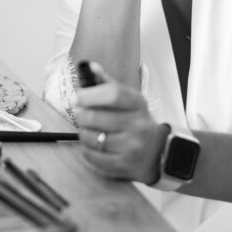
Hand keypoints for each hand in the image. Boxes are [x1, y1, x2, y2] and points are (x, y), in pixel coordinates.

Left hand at [74, 62, 169, 183]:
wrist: (156, 151)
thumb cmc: (134, 121)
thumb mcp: (127, 100)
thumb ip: (107, 84)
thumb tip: (90, 66)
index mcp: (138, 104)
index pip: (113, 94)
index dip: (90, 94)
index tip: (75, 97)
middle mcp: (138, 125)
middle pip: (97, 117)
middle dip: (81, 116)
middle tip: (80, 115)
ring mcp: (132, 146)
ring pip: (92, 138)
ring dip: (84, 133)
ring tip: (89, 130)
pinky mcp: (124, 165)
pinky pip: (93, 157)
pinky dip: (87, 150)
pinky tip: (94, 145)